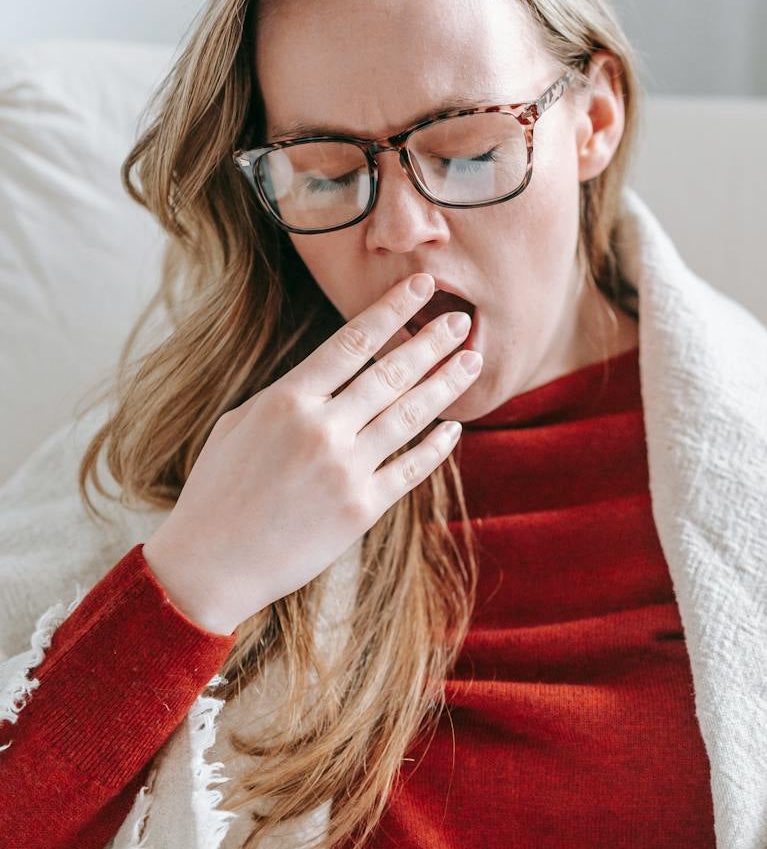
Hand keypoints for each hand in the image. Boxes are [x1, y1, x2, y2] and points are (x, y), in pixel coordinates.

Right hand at [141, 272, 481, 634]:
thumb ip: (289, 397)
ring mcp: (345, 469)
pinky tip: (453, 426)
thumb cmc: (218, 491)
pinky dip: (436, 446)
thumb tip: (328, 377)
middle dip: (431, 342)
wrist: (211, 563)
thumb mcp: (240, 425)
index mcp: (287, 400)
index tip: (422, 286)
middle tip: (464, 321)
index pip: (352, 342)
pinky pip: (410, 468)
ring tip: (472, 361)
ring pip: (409, 415)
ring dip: (445, 384)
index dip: (392, 310)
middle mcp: (322, 428)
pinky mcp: (362, 509)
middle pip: (390, 373)